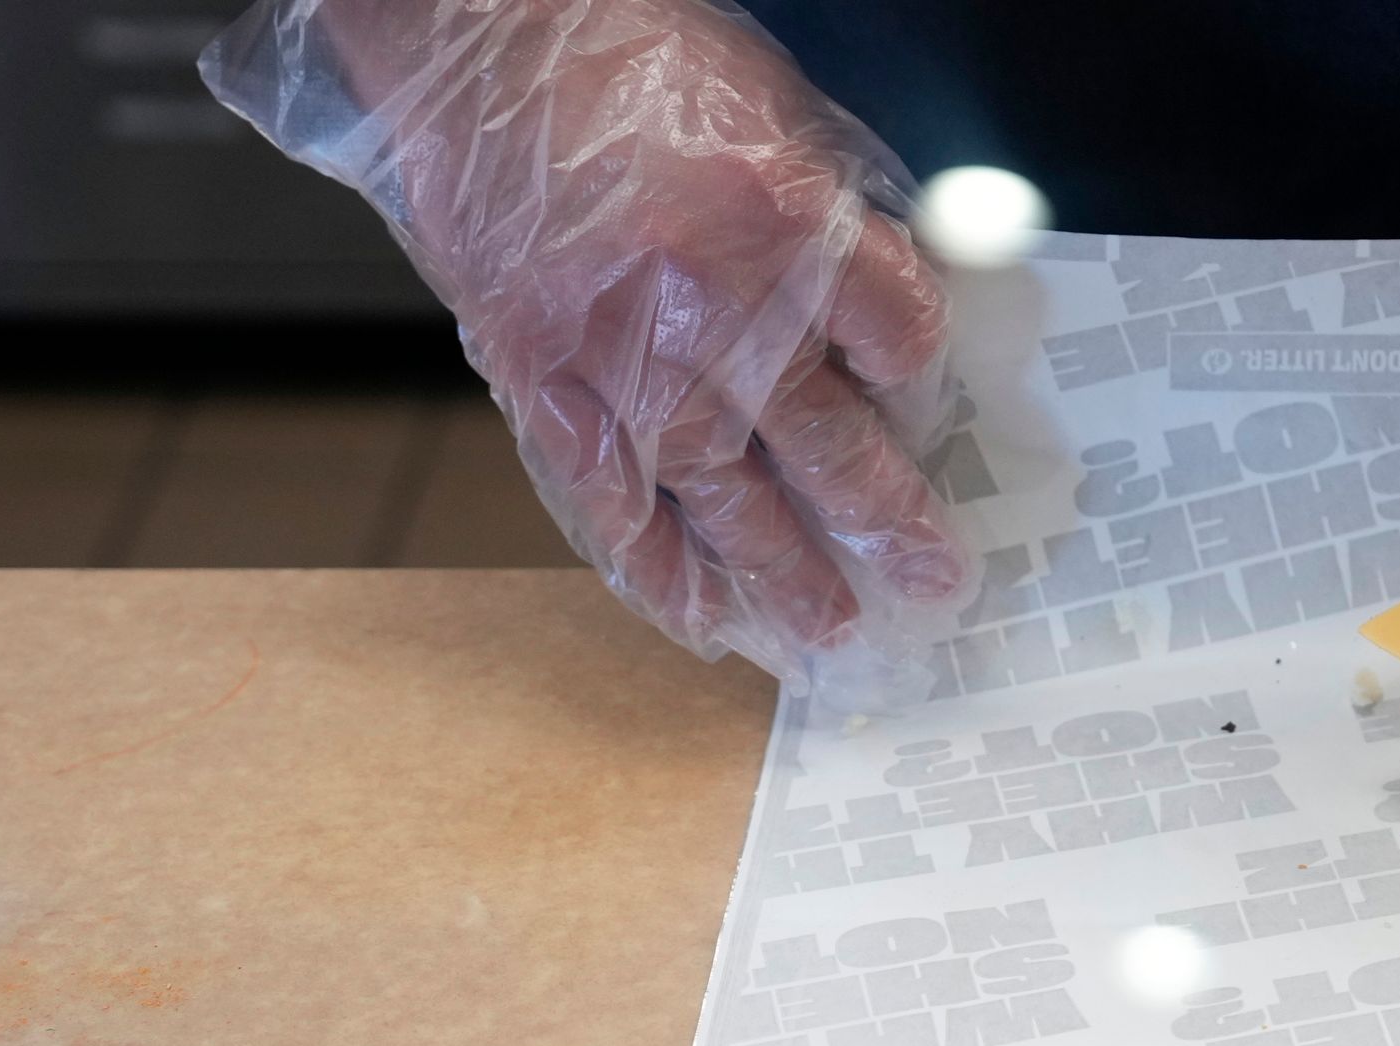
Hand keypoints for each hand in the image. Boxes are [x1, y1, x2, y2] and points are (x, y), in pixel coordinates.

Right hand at [207, 0, 972, 691]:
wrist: (468, 27)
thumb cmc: (621, 51)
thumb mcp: (770, 108)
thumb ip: (831, 218)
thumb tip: (884, 317)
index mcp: (784, 218)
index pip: (897, 335)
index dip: (917, 373)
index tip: (916, 397)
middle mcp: (709, 302)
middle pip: (828, 442)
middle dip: (888, 522)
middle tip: (931, 581)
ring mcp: (616, 349)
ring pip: (722, 496)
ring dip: (784, 574)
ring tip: (831, 631)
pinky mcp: (536, 371)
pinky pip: (608, 497)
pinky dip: (655, 565)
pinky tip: (700, 614)